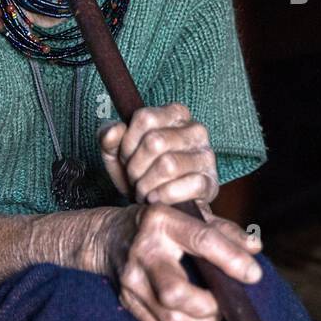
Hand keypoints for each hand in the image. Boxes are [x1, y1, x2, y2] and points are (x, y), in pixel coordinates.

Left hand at [97, 103, 218, 207]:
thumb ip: (109, 137)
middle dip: (136, 167)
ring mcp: (206, 156)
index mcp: (175, 114)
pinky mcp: (211, 182)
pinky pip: (188, 186)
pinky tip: (156, 200)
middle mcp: (196, 130)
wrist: (160, 206)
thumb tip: (114, 130)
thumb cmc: (142, 173)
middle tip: (134, 179)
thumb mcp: (118, 153)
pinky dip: (164, 196)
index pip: (145, 118)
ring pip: (168, 165)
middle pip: (155, 142)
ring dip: (147, 185)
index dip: (128, 142)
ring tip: (143, 192)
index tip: (126, 158)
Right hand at [103, 202, 263, 320]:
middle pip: (175, 293)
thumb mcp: (189, 215)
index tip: (253, 276)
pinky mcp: (127, 301)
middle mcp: (144, 251)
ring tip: (212, 313)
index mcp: (163, 221)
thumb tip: (255, 248)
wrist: (107, 235)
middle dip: (208, 306)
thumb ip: (223, 230)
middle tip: (223, 303)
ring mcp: (132, 280)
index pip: (202, 240)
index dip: (231, 260)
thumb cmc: (160, 224)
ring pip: (170, 319)